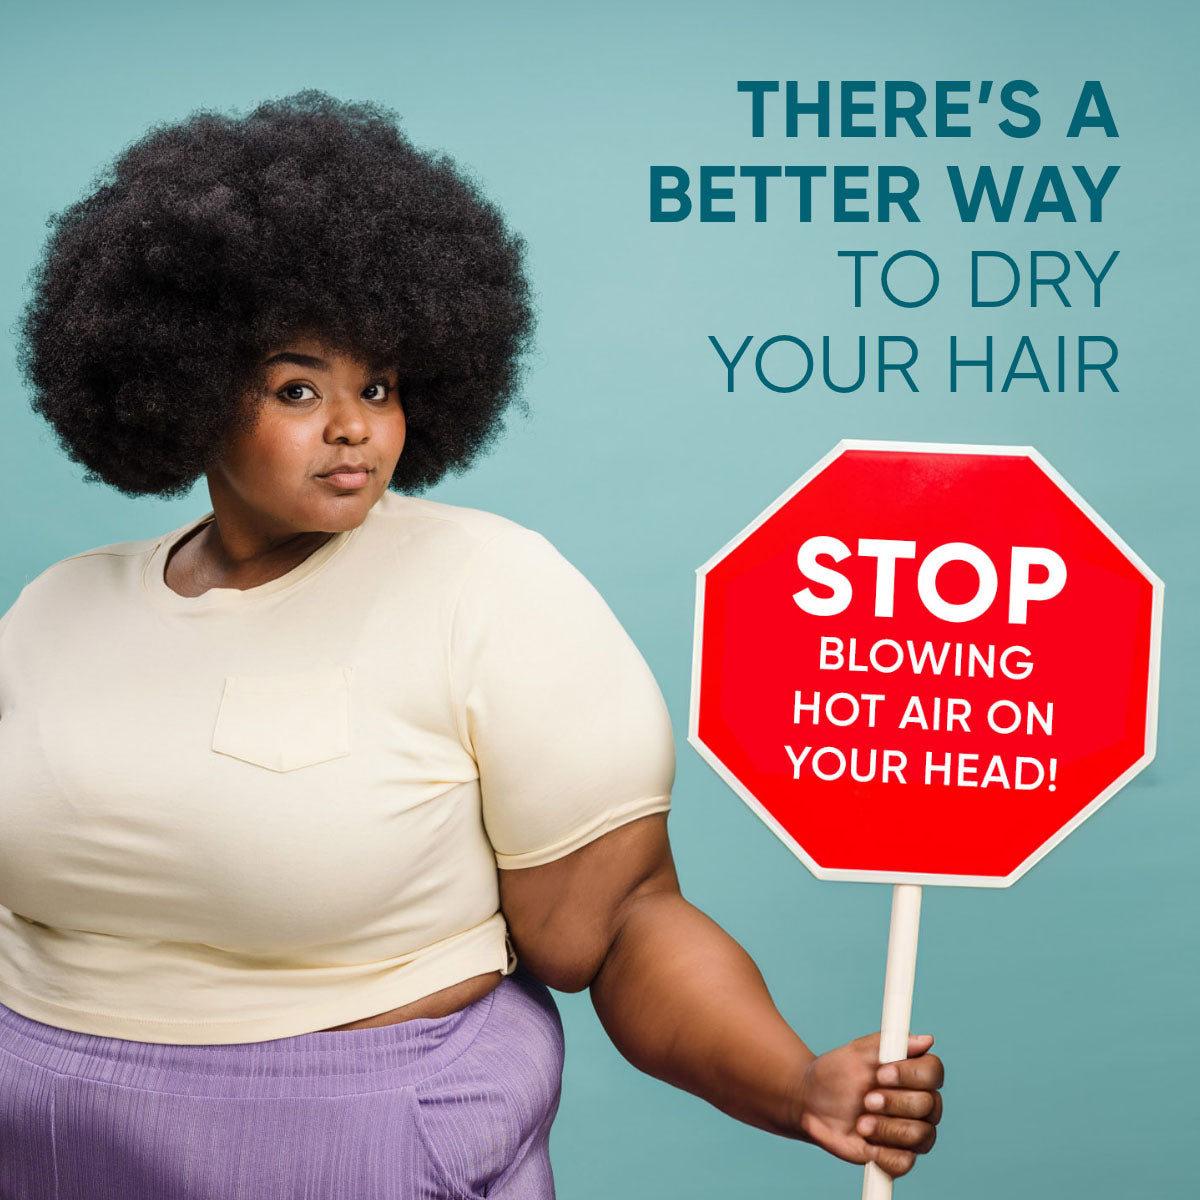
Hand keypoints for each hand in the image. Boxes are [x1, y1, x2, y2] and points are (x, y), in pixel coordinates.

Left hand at [791, 1033, 943, 1177]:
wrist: (810, 1104)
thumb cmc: (835, 1073)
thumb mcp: (856, 1053)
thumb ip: (889, 1045)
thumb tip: (926, 1040)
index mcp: (912, 1072)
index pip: (934, 1072)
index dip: (911, 1074)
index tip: (882, 1073)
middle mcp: (919, 1102)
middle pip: (929, 1105)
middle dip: (894, 1103)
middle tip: (867, 1099)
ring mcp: (911, 1131)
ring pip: (921, 1136)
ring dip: (887, 1128)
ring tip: (861, 1122)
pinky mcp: (898, 1156)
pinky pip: (905, 1163)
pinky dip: (885, 1155)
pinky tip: (867, 1144)